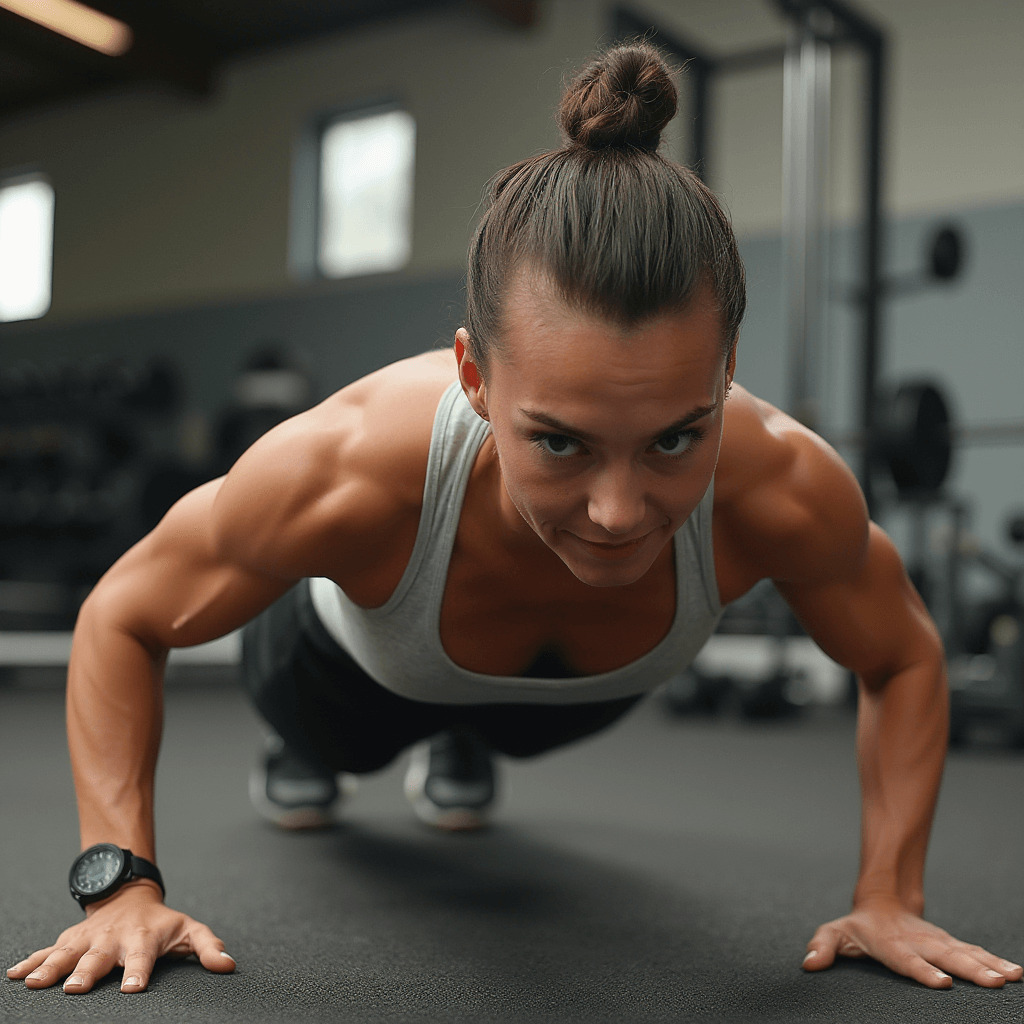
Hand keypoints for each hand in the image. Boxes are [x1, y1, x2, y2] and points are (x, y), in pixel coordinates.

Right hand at [5, 880, 234, 994]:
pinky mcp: (70, 939)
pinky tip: (14, 975)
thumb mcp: (189, 930)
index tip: (133, 989)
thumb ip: (207, 947)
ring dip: (51, 967)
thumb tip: (228, 964)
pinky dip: (30, 961)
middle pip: (99, 958)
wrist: (130, 895)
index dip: (139, 972)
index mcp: (143, 938)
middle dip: (87, 971)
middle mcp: (113, 938)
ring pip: (67, 953)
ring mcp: (89, 938)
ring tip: (34, 983)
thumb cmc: (161, 922)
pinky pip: (47, 951)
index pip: (143, 957)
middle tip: (76, 987)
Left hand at [803, 899, 1022, 988]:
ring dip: (989, 965)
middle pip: (945, 957)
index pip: (907, 960)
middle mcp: (918, 943)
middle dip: (970, 970)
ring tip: (1012, 977)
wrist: (882, 901)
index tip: (942, 983)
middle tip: (993, 983)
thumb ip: (821, 946)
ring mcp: (937, 942)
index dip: (923, 971)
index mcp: (891, 944)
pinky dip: (995, 961)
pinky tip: (1015, 973)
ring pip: (965, 954)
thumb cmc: (858, 925)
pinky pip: (975, 953)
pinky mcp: (949, 944)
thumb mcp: (835, 933)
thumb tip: (808, 963)